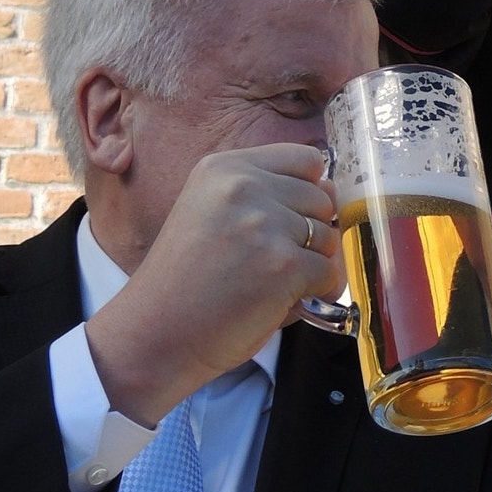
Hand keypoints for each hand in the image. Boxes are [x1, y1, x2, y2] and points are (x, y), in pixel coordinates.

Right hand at [87, 143, 340, 426]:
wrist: (156, 332)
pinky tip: (283, 301)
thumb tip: (336, 193)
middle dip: (311, 234)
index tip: (290, 219)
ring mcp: (264, 223)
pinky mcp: (282, 264)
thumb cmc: (187, 282)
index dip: (307, 193)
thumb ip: (270, 198)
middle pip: (322, 199)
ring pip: (329, 237)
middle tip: (272, 263)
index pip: (305, 159)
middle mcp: (244, 186)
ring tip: (272, 283)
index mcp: (224, 168)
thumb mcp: (214, 215)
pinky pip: (329, 273)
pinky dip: (316, 293)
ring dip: (313, 265)